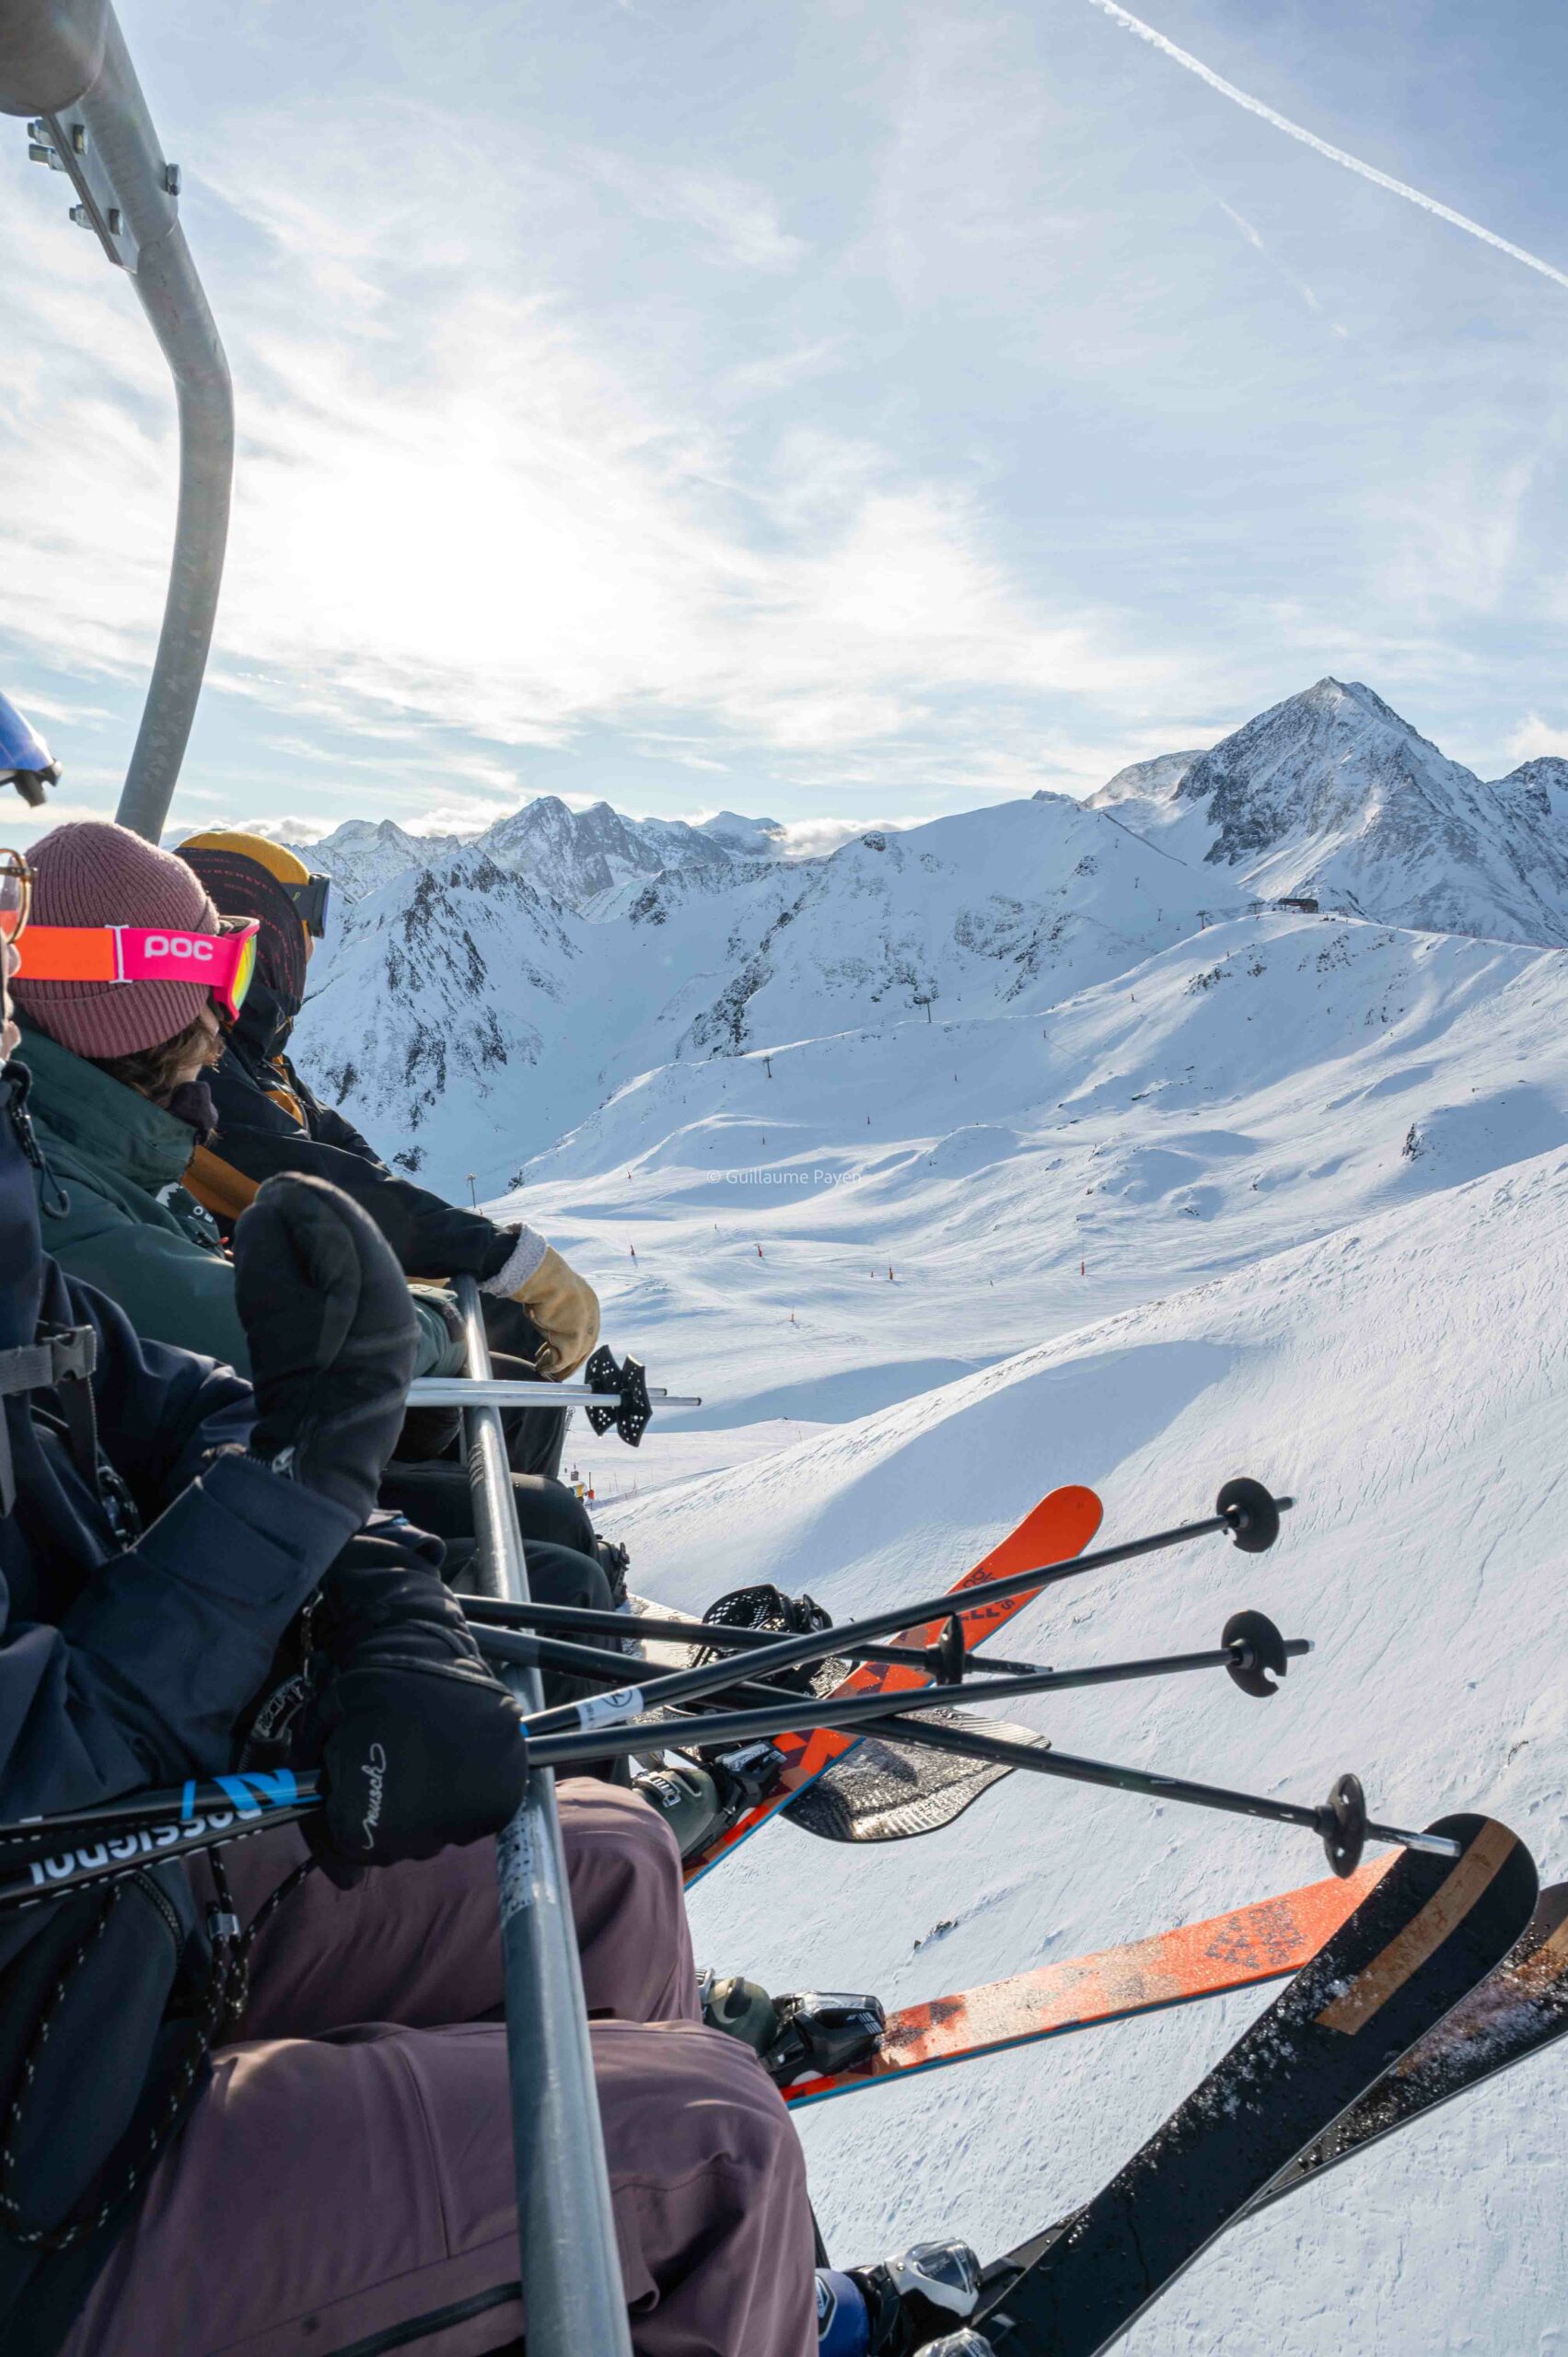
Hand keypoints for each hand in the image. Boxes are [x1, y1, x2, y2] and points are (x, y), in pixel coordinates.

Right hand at [233, 1173, 417, 1524]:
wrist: (326, 1451)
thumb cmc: (301, 1376)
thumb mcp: (270, 1305)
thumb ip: (265, 1248)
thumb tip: (268, 1209)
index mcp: (378, 1278)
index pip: (342, 1215)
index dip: (304, 1197)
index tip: (273, 1190)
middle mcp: (394, 1292)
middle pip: (352, 1234)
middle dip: (311, 1219)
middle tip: (272, 1207)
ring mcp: (391, 1317)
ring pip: (353, 1260)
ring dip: (318, 1245)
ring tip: (279, 1237)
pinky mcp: (380, 1340)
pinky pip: (354, 1288)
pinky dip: (325, 1274)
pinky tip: (300, 1276)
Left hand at [299, 1538, 527, 1877]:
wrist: (422, 1646)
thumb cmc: (364, 1694)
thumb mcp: (320, 1748)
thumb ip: (318, 1814)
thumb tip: (345, 1881)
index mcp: (367, 1823)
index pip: (354, 1850)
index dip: (346, 1816)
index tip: (354, 1785)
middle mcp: (418, 1832)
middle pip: (399, 1846)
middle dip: (388, 1812)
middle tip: (392, 1765)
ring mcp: (465, 1814)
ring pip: (439, 1835)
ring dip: (428, 1808)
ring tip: (424, 1759)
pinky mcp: (502, 1797)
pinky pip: (476, 1818)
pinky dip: (464, 1797)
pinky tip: (453, 1760)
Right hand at [484, 1230, 599, 1377]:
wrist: (545, 1278)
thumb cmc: (544, 1278)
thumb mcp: (554, 1292)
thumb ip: (554, 1305)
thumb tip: (539, 1309)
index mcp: (589, 1303)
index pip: (585, 1328)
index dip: (573, 1340)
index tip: (557, 1348)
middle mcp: (591, 1318)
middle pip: (583, 1346)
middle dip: (569, 1360)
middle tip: (556, 1371)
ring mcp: (584, 1331)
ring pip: (573, 1356)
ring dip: (558, 1366)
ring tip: (544, 1371)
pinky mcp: (574, 1342)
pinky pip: (562, 1360)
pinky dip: (551, 1366)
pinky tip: (540, 1367)